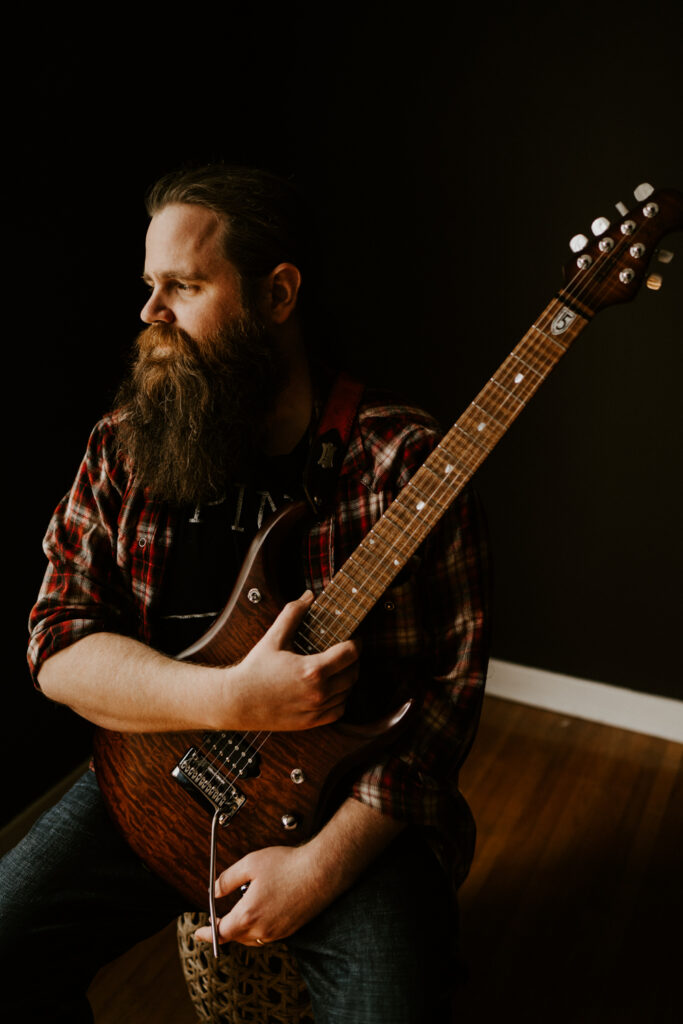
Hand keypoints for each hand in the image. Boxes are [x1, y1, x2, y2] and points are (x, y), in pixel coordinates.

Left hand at [195, 844, 330, 946]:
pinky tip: (262, 911)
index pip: (221, 932)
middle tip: (217, 919)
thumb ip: (227, 879)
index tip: (199, 933)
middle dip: (224, 928)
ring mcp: (277, 932)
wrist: (321, 871)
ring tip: (241, 911)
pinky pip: (266, 935)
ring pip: (251, 937)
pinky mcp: (290, 930)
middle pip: (235, 937)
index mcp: (248, 914)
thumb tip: (214, 891)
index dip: (207, 933)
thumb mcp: (250, 863)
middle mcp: (262, 929)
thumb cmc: (288, 865)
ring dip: (242, 929)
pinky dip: (257, 927)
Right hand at [220, 591, 360, 731]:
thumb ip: (293, 614)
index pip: (350, 654)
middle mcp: (318, 692)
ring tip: (338, 667)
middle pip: (353, 673)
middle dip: (353, 659)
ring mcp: (316, 709)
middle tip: (346, 650)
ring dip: (348, 678)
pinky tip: (332, 688)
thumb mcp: (273, 638)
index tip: (354, 637)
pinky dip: (341, 699)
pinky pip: (339, 710)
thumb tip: (309, 596)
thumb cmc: (255, 669)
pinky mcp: (311, 722)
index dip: (356, 642)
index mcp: (312, 670)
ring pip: (348, 692)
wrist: (237, 701)